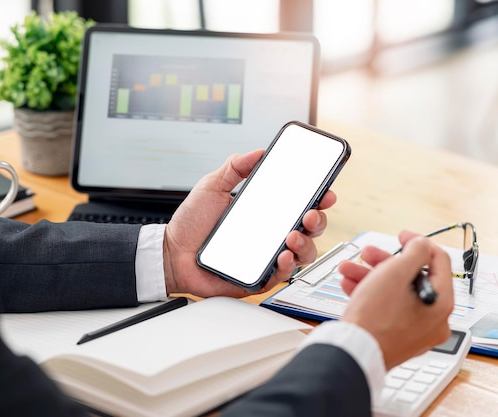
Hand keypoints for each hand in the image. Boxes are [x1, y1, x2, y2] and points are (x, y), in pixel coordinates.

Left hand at [163, 150, 336, 297]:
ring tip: (292, 236)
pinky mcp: (259, 278)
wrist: (171, 253)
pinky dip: (288, 266)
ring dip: (306, 244)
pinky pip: (282, 275)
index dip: (319, 199)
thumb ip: (235, 167)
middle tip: (311, 213)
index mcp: (267, 212)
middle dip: (319, 220)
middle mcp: (272, 234)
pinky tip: (283, 256)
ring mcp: (268, 256)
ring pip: (304, 253)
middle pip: (311, 229)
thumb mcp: (212, 186)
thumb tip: (259, 152)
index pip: (301, 204)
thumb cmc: (192, 224)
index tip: (326, 192)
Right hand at [338, 231, 453, 369]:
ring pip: (397, 293)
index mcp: (441, 303)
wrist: (353, 352)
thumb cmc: (375, 318)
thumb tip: (423, 244)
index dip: (418, 243)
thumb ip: (415, 251)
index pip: (440, 262)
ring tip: (348, 269)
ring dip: (372, 276)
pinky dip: (372, 295)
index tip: (401, 235)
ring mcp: (416, 332)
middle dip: (385, 262)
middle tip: (367, 253)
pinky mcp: (398, 339)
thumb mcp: (396, 272)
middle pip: (414, 278)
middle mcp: (434, 320)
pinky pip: (389, 309)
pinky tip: (350, 286)